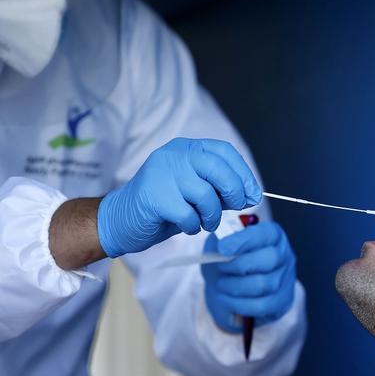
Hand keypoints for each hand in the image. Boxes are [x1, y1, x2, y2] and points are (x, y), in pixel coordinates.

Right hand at [97, 138, 260, 257]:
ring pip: (206, 195)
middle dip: (234, 191)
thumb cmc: (165, 206)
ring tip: (205, 222)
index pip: (224, 152)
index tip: (253, 194)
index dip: (243, 174)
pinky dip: (194, 226)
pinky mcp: (154, 196)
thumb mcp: (197, 193)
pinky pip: (189, 215)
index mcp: (187, 149)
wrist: (121, 220)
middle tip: (236, 207)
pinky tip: (187, 226)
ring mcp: (162, 174)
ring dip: (212, 215)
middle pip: (218, 168)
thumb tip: (251, 195)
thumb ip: (221, 190)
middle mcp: (174, 155)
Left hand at [202, 222, 296, 332]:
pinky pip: (261, 306)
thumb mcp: (222, 242)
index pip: (264, 234)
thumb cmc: (229, 258)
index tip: (222, 248)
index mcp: (272, 234)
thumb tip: (221, 247)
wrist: (232, 284)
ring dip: (235, 286)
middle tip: (221, 267)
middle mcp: (284, 254)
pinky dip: (238, 304)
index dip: (243, 240)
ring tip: (221, 284)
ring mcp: (286, 279)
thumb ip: (220, 240)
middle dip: (239, 265)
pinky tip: (225, 299)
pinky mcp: (282, 301)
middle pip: (270, 259)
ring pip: (263, 285)